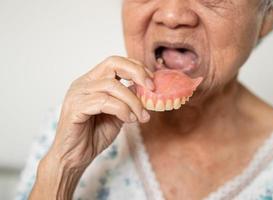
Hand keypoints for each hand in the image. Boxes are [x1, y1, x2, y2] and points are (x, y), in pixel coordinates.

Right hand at [30, 56, 153, 199]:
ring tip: (140, 116)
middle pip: (113, 63)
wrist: (74, 158)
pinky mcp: (75, 107)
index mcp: (92, 81)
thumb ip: (127, 100)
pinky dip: (122, 109)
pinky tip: (129, 119)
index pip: (116, 62)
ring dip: (132, 101)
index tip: (151, 82)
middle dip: (137, 73)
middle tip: (152, 89)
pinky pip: (104, 102)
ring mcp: (77, 94)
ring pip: (112, 85)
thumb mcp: (118, 114)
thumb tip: (145, 90)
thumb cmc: (94, 136)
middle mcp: (83, 83)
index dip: (136, 68)